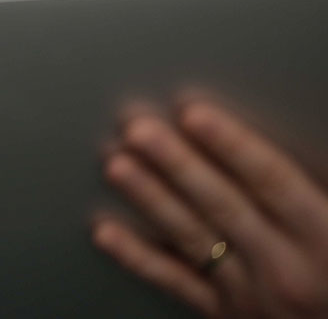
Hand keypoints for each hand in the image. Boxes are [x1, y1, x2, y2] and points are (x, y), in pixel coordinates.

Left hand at [93, 98, 327, 316]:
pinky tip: (107, 231)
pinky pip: (176, 282)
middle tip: (140, 130)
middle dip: (178, 164)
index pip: (274, 182)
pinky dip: (138, 256)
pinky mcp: (224, 314)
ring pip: (192, 238)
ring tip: (117, 165)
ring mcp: (252, 294)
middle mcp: (287, 268)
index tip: (196, 114)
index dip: (232, 145)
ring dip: (151, 198)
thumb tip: (313, 145)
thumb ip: (320, 183)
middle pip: (223, 205)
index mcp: (326, 238)